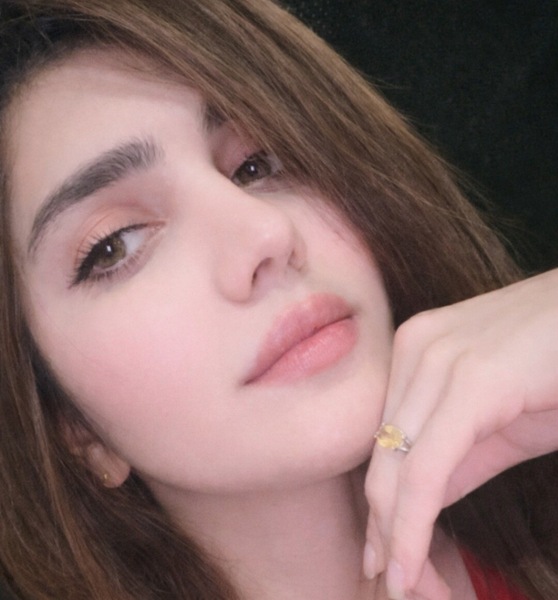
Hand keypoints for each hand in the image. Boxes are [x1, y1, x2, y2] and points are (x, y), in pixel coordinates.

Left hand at [364, 268, 557, 598]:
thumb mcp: (502, 420)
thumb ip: (458, 456)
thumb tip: (418, 507)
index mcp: (416, 350)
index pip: (384, 443)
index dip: (382, 507)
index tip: (385, 559)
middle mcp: (415, 348)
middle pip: (381, 458)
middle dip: (384, 531)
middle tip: (397, 586)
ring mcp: (438, 358)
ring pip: (394, 470)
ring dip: (396, 540)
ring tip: (406, 587)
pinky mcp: (472, 380)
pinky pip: (426, 469)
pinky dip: (412, 527)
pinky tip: (407, 570)